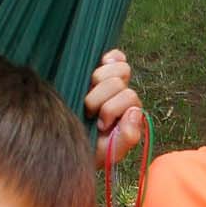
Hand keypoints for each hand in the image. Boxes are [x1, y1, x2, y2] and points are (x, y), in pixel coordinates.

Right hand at [83, 48, 144, 167]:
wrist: (70, 144)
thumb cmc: (92, 149)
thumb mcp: (110, 151)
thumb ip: (127, 136)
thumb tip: (134, 112)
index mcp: (128, 112)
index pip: (128, 97)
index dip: (111, 109)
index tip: (100, 125)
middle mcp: (123, 95)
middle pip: (118, 82)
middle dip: (100, 99)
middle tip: (90, 113)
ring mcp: (111, 82)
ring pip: (113, 69)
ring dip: (97, 83)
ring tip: (88, 99)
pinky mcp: (98, 70)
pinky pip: (114, 55)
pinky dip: (109, 59)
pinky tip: (97, 70)